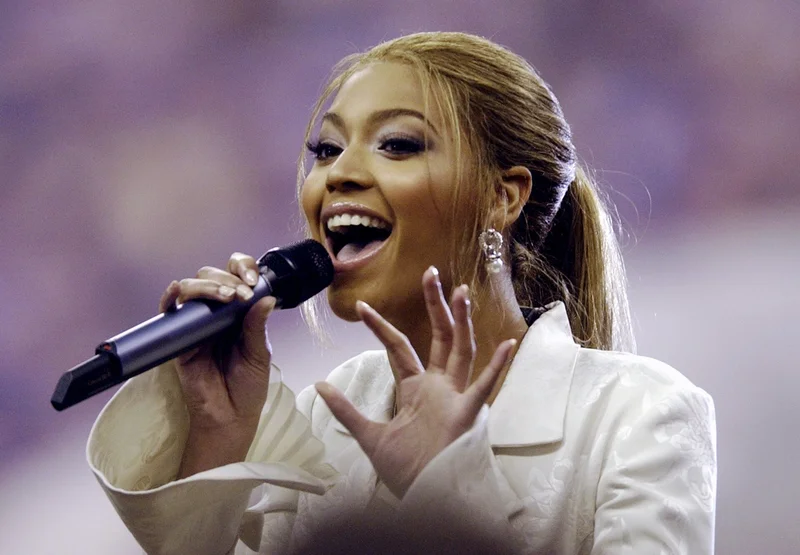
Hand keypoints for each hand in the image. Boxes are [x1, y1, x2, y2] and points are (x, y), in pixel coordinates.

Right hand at [157, 253, 275, 476]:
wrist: (229, 417)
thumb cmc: (248, 387)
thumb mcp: (259, 355)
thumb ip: (258, 327)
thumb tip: (266, 297)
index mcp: (240, 312)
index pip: (237, 276)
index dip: (243, 268)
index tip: (253, 280)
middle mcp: (217, 312)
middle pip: (212, 276)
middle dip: (227, 279)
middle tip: (240, 296)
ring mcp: (196, 323)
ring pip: (191, 287)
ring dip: (207, 286)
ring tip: (225, 298)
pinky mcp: (179, 338)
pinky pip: (170, 311)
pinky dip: (171, 297)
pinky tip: (177, 292)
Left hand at [315, 267, 515, 497]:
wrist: (424, 498)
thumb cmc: (404, 470)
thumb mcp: (368, 436)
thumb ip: (345, 409)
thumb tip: (318, 385)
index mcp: (415, 389)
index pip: (399, 348)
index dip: (380, 327)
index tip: (361, 307)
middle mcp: (438, 386)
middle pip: (438, 337)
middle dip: (435, 306)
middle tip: (431, 273)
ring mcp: (455, 397)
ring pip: (461, 350)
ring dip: (461, 321)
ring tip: (460, 292)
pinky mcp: (467, 414)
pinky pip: (485, 387)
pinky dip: (496, 366)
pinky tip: (507, 343)